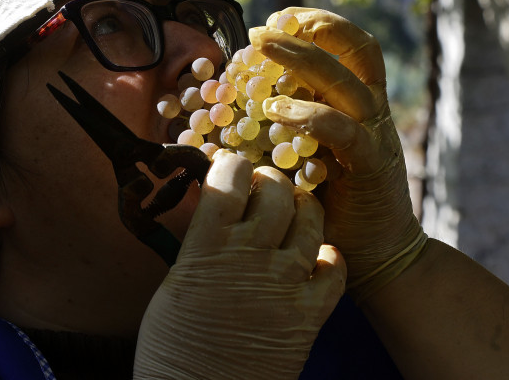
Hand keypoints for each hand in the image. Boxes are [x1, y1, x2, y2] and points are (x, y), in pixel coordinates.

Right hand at [134, 150, 345, 378]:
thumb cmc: (172, 344)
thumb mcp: (177, 280)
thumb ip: (203, 240)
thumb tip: (219, 206)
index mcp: (207, 245)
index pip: (230, 176)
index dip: (232, 165)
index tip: (230, 169)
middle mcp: (250, 255)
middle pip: (276, 191)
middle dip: (269, 183)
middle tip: (262, 192)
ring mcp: (285, 282)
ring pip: (311, 219)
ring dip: (302, 210)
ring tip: (292, 215)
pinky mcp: (310, 313)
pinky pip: (336, 267)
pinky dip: (329, 257)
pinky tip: (316, 258)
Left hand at [251, 8, 426, 302]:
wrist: (378, 254)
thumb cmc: (333, 207)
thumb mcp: (306, 156)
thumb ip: (286, 130)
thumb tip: (234, 109)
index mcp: (360, 103)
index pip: (348, 46)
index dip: (314, 24)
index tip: (272, 22)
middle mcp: (372, 112)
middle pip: (352, 50)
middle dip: (305, 30)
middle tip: (260, 29)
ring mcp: (375, 136)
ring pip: (348, 81)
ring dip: (303, 60)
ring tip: (261, 51)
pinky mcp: (373, 165)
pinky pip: (344, 130)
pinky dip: (310, 114)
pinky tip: (276, 109)